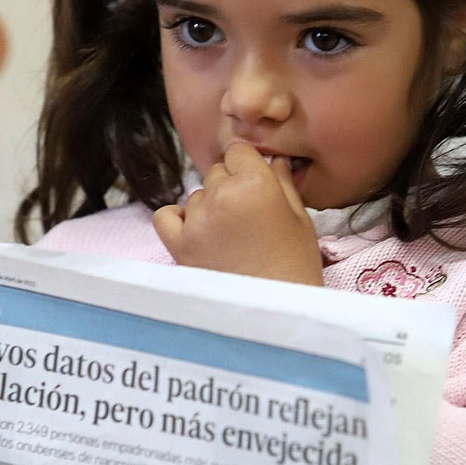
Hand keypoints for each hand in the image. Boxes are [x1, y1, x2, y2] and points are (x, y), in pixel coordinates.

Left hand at [153, 143, 323, 285]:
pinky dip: (177, 219)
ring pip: (196, 195)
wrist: (275, 313)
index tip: (256, 183)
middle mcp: (221, 197)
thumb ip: (283, 184)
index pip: (239, 151)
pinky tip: (196, 230)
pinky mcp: (179, 245)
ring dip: (209, 206)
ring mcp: (196, 221)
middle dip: (230, 186)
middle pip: (217, 172)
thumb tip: (275, 161)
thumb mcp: (300, 220)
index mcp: (255, 184)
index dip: (248, 166)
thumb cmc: (295, 266)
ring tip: (230, 234)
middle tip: (247, 215)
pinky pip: (165, 216)